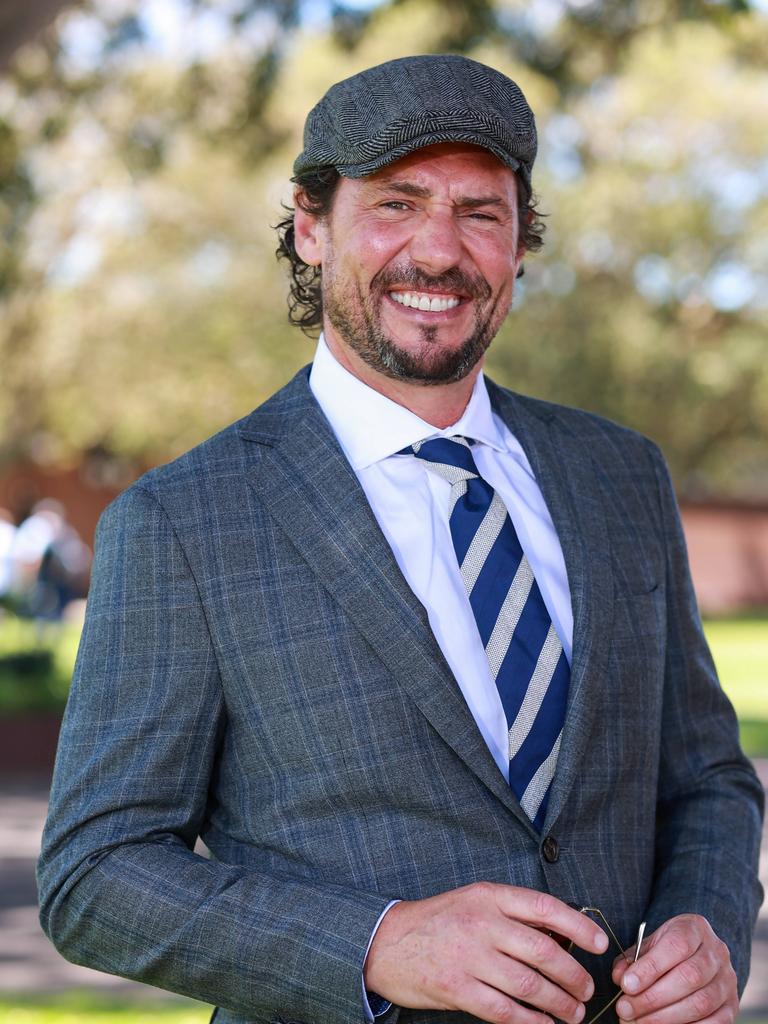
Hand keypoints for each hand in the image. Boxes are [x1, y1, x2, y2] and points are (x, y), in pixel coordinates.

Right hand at [364, 881, 608, 1023]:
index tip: (600, 943)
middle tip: (586, 990)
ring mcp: (469, 957)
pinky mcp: (457, 988)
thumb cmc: (438, 921)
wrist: (386, 941)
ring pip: (530, 985)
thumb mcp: (473, 901)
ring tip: (573, 1013)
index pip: (545, 908)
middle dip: (574, 977)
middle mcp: (482, 923)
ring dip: (560, 1004)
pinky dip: (532, 1022)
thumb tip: (561, 934)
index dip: (579, 926)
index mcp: (489, 896)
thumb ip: (512, 913)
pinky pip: (505, 1011)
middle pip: (544, 952)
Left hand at [612, 914, 737, 1023]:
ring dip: (665, 1017)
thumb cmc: (666, 951)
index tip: (626, 985)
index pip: (676, 945)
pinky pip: (714, 1023)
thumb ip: (632, 959)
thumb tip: (620, 978)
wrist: (696, 956)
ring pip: (701, 1003)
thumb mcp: (647, 945)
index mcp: (695, 928)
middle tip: (625, 1010)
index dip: (650, 967)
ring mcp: (727, 980)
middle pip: (689, 977)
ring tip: (637, 1022)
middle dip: (652, 998)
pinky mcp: (731, 1006)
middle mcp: (717, 952)